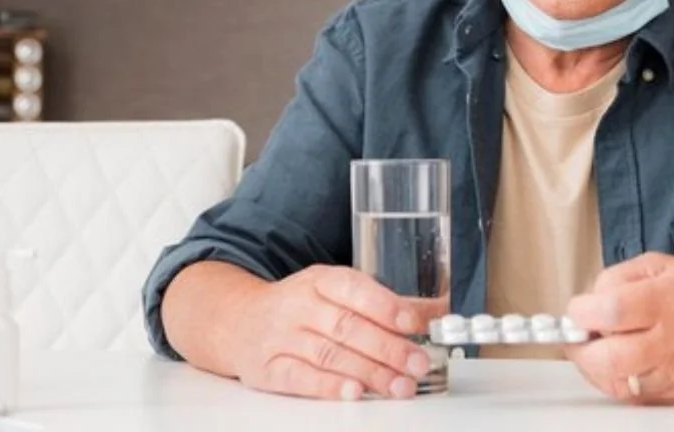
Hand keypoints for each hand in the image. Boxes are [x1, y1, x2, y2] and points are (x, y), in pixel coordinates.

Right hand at [223, 265, 437, 400]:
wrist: (237, 321)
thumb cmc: (299, 307)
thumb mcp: (335, 293)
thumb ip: (383, 303)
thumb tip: (437, 310)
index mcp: (319, 280)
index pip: (353, 288)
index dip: (386, 306)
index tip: (415, 323)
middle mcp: (298, 305)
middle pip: (347, 326)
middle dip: (388, 348)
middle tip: (418, 363)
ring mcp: (280, 337)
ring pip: (329, 354)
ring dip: (370, 372)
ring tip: (401, 386)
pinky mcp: (268, 368)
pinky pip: (300, 377)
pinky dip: (329, 386)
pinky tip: (355, 392)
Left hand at [563, 252, 673, 404]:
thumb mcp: (658, 265)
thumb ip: (615, 278)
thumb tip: (585, 305)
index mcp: (670, 299)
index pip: (612, 311)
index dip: (583, 313)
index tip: (578, 310)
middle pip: (612, 357)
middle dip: (581, 348)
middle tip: (580, 335)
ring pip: (620, 383)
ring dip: (596, 367)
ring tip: (600, 348)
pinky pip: (635, 396)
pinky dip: (616, 380)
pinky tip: (619, 362)